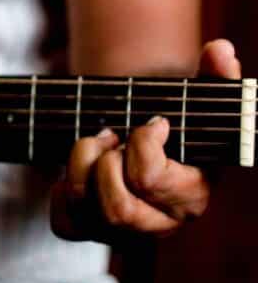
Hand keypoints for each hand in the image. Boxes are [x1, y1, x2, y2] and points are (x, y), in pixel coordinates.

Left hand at [50, 39, 241, 242]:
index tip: (152, 123)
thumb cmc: (177, 127)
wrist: (150, 150)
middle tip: (112, 136)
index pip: (150, 178)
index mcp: (191, 197)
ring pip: (86, 213)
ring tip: (96, 144)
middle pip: (117, 209)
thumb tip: (220, 49)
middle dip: (105, 163)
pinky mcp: (91, 232)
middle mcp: (158, 224)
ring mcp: (122, 233)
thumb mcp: (200, 102)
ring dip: (80, 167)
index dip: (141, 142)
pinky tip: (80, 170)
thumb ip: (217, 77)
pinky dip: (62, 192)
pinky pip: (65, 225)